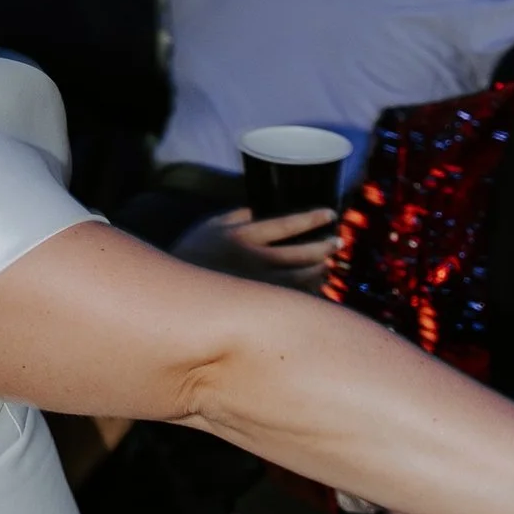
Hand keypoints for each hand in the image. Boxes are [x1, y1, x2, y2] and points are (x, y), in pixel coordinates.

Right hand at [171, 204, 339, 284]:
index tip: (330, 213)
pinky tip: (314, 287)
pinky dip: (308, 293)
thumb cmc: (192, 254)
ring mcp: (259, 287)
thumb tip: (261, 207)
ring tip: (327, 264)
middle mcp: (255, 261)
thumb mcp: (210, 225)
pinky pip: (293, 300)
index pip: (287, 224)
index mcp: (244, 236)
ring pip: (302, 279)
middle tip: (337, 241)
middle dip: (325, 246)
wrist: (176, 293)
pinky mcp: (260, 306)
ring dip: (320, 270)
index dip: (313, 218)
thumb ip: (237, 215)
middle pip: (302, 254)